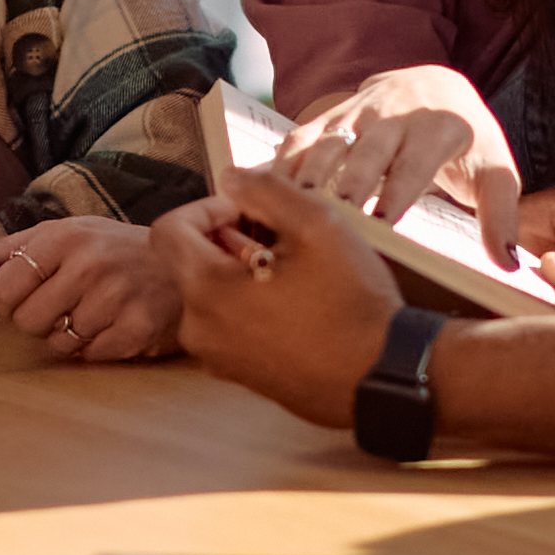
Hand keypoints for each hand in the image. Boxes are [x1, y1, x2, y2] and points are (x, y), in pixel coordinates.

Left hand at [0, 214, 182, 363]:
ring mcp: (115, 299)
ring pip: (57, 342)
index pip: (5, 284)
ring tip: (94, 312)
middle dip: (38, 319)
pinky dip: (96, 347)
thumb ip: (22, 244)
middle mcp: (90, 265)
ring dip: (70, 334)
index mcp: (67, 237)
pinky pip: (89, 356)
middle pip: (26, 320)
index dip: (8, 298)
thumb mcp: (73, 230)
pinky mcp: (136, 329)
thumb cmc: (117, 250)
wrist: (183, 264)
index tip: (22, 297)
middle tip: (61, 307)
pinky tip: (113, 325)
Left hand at [154, 156, 405, 429]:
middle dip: (228, 241)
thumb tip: (231, 178)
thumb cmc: (353, 305)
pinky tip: (296, 303)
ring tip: (293, 271)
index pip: (169, 232)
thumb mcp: (317, 225)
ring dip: (241, 274)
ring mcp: (219, 359)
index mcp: (206, 291)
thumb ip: (265, 191)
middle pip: (191, 264)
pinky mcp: (240, 376)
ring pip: (212, 295)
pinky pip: (229, 326)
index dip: (205, 209)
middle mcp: (200, 330)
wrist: (385, 376)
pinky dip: (250, 306)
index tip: (243, 211)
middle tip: (279, 238)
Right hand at [266, 65, 525, 258]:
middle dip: (348, 181)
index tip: (381, 223)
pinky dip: (283, 160)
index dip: (397, 189)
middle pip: (367, 150)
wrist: (436, 85)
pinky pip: (302, 134)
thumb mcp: (495, 172)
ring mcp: (358, 110)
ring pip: (328, 139)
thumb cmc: (467, 143)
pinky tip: (264, 188)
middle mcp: (395, 114)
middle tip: (331, 217)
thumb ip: (500, 216)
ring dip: (307, 171)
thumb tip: (507, 264)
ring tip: (290, 205)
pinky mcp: (331, 114)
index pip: (415, 162)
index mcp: (438, 127)